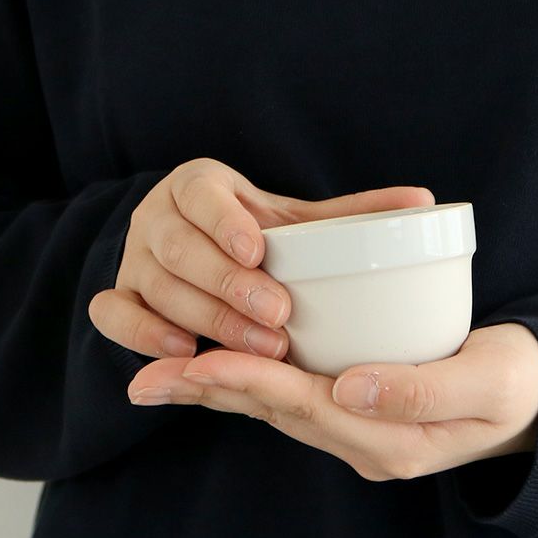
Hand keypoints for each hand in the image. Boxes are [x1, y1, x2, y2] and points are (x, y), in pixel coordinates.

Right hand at [88, 156, 433, 363]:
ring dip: (203, 319)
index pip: (201, 193)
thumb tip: (425, 203)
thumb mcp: (297, 221)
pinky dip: (140, 334)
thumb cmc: (258, 235)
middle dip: (226, 285)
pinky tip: (185, 353)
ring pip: (151, 285)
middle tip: (278, 316)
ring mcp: (131, 259)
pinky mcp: (119, 296)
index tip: (260, 251)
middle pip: (178, 248)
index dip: (225, 221)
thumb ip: (351, 215)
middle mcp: (156, 217)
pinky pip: (112, 314)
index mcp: (198, 184)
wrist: (202, 248)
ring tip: (258, 346)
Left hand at [125, 322, 537, 479]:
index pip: (305, 407)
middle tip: (145, 379)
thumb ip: (423, 387)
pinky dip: (250, 383)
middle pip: (275, 413)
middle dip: (210, 393)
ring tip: (159, 376)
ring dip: (218, 391)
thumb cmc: (517, 382)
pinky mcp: (357, 411)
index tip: (196, 366)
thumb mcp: (488, 380)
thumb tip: (351, 387)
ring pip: (276, 408)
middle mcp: (363, 443)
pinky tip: (218, 368)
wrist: (536, 400)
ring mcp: (358, 431)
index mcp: (391, 442)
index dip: (247, 383)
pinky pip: (294, 398)